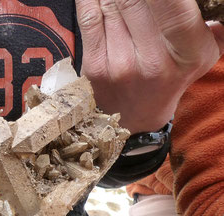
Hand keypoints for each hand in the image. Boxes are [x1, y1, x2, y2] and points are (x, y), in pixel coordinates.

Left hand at [76, 0, 223, 132]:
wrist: (134, 119)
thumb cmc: (169, 79)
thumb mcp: (201, 57)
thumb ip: (213, 30)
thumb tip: (213, 10)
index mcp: (188, 52)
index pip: (172, 2)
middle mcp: (154, 59)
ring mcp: (120, 63)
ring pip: (111, 2)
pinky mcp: (94, 65)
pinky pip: (89, 16)